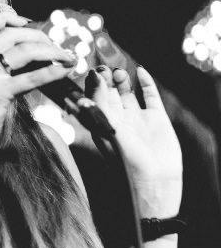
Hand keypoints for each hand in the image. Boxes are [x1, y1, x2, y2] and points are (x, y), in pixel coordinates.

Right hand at [0, 11, 77, 162]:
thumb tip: (16, 67)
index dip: (9, 18)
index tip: (27, 22)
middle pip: (10, 34)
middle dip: (37, 35)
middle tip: (53, 45)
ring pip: (24, 50)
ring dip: (50, 51)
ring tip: (65, 56)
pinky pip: (32, 76)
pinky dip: (53, 71)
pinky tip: (65, 70)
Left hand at [88, 66, 181, 215]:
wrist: (154, 181)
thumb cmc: (124, 159)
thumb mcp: (107, 128)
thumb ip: (99, 102)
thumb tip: (93, 76)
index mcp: (100, 123)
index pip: (92, 97)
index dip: (92, 83)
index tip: (91, 69)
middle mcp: (117, 119)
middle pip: (109, 91)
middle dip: (105, 78)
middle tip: (104, 66)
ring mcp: (137, 118)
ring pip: (127, 92)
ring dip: (122, 79)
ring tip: (119, 71)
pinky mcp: (156, 118)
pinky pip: (149, 96)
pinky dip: (145, 82)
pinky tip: (141, 70)